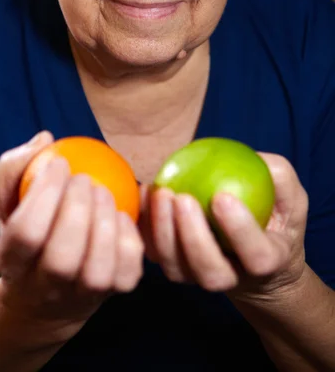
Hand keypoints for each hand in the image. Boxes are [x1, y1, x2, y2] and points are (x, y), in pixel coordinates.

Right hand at [0, 131, 143, 338]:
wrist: (45, 289)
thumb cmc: (25, 230)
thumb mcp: (4, 201)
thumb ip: (14, 168)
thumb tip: (45, 140)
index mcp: (11, 262)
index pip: (26, 234)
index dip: (45, 194)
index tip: (58, 163)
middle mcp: (44, 287)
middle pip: (61, 260)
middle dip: (77, 211)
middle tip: (83, 179)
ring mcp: (80, 295)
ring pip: (96, 272)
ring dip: (104, 223)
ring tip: (102, 191)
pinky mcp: (112, 292)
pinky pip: (126, 272)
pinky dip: (128, 239)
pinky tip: (120, 214)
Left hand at [139, 153, 307, 300]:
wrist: (252, 254)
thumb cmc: (274, 216)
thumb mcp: (289, 195)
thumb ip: (278, 177)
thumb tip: (254, 157)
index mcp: (267, 261)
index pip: (257, 256)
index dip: (240, 231)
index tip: (222, 197)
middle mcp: (232, 277)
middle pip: (211, 271)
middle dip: (193, 236)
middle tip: (183, 198)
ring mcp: (198, 276)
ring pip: (177, 266)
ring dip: (164, 231)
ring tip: (161, 193)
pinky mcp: (174, 265)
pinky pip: (154, 252)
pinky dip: (145, 226)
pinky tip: (145, 193)